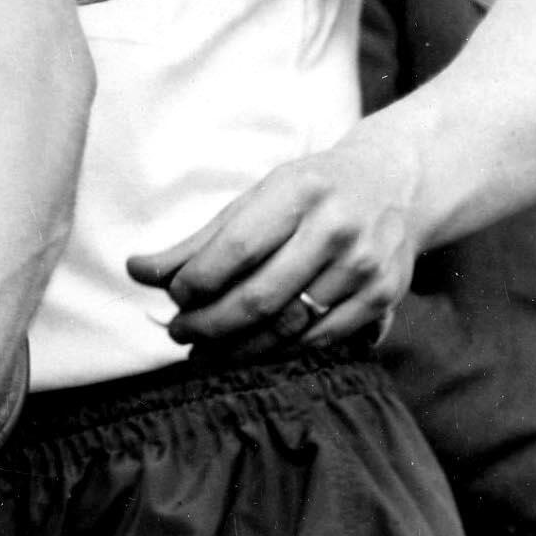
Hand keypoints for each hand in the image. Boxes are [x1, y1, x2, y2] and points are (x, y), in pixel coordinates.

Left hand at [128, 120, 422, 352]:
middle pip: (261, 296)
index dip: (198, 281)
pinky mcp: (384, 296)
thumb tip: (139, 271)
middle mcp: (337, 228)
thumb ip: (202, 238)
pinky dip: (281, 351)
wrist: (396, 184)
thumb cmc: (310, 191)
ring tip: (205, 350)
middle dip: (210, 324)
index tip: (174, 297)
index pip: (237, 249)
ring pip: (289, 326)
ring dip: (239, 347)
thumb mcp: (259, 196)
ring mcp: (365, 265)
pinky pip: (322, 338)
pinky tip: (252, 351)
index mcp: (298, 191)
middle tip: (179, 333)